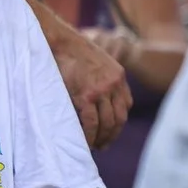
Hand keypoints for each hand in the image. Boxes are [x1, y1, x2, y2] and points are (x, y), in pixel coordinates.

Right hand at [53, 24, 132, 148]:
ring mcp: (101, 91)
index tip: (112, 130)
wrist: (62, 41)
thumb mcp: (98, 62)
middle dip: (113, 134)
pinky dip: (90, 134)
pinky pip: (91, 122)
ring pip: (107, 122)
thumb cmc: (73, 51)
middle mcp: (114, 85)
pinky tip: (86, 141)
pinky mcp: (86, 96)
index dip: (119, 120)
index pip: (126, 105)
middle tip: (104, 145)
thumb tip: (95, 96)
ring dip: (102, 137)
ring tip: (95, 146)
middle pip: (120, 118)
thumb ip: (102, 78)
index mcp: (119, 77)